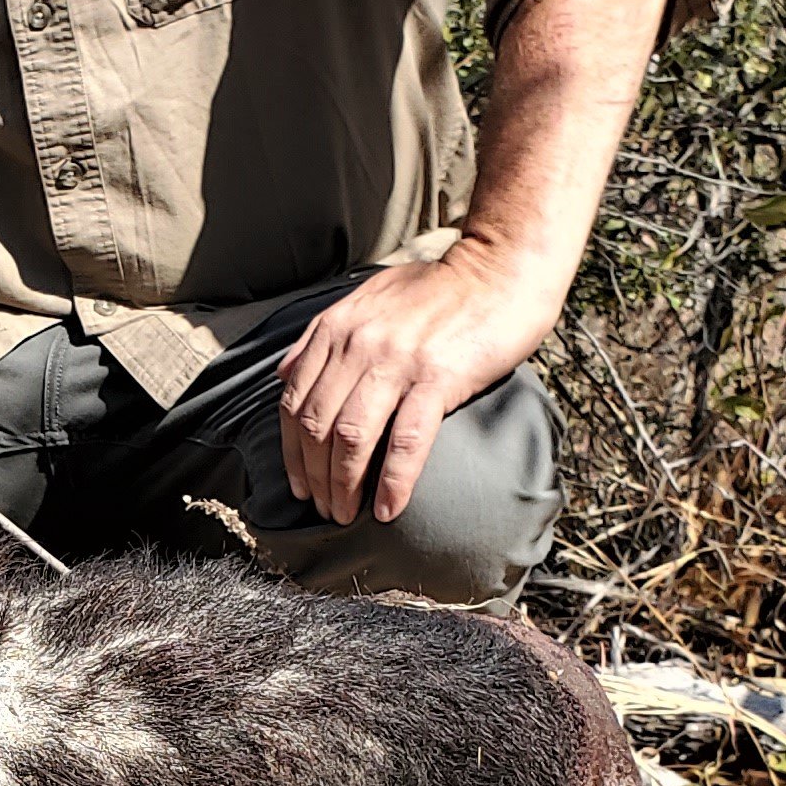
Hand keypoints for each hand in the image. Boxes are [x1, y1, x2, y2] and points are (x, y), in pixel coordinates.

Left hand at [275, 246, 551, 528]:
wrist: (501, 270)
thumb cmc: (440, 289)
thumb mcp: (369, 298)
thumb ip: (323, 335)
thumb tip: (285, 373)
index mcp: (337, 328)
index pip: (294, 402)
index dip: (290, 452)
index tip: (298, 484)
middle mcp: (358, 344)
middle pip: (317, 426)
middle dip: (314, 478)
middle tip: (323, 509)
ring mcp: (397, 361)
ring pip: (351, 438)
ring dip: (343, 487)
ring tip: (346, 516)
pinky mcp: (438, 377)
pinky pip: (405, 441)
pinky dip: (393, 482)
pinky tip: (387, 510)